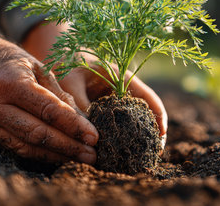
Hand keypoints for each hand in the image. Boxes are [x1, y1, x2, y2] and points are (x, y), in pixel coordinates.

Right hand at [0, 28, 97, 163]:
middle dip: (69, 146)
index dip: (73, 126)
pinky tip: (61, 155)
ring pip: (28, 146)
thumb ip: (60, 95)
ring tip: (82, 158)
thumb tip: (84, 123)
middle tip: (93, 154)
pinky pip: (18, 148)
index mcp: (10, 82)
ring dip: (58, 154)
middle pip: (38, 133)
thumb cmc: (14, 62)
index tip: (94, 137)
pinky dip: (41, 153)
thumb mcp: (40, 68)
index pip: (48, 110)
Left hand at [24, 23, 167, 145]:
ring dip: (139, 138)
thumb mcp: (70, 84)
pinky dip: (122, 139)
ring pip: (134, 121)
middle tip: (154, 153)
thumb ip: (80, 106)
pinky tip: (118, 154)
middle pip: (147, 112)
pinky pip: (120, 126)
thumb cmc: (64, 67)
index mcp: (121, 78)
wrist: (57, 60)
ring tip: (140, 158)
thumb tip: (91, 135)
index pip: (148, 97)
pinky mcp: (107, 113)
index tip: (162, 134)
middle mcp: (123, 91)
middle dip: (153, 132)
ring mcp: (116, 102)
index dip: (159, 115)